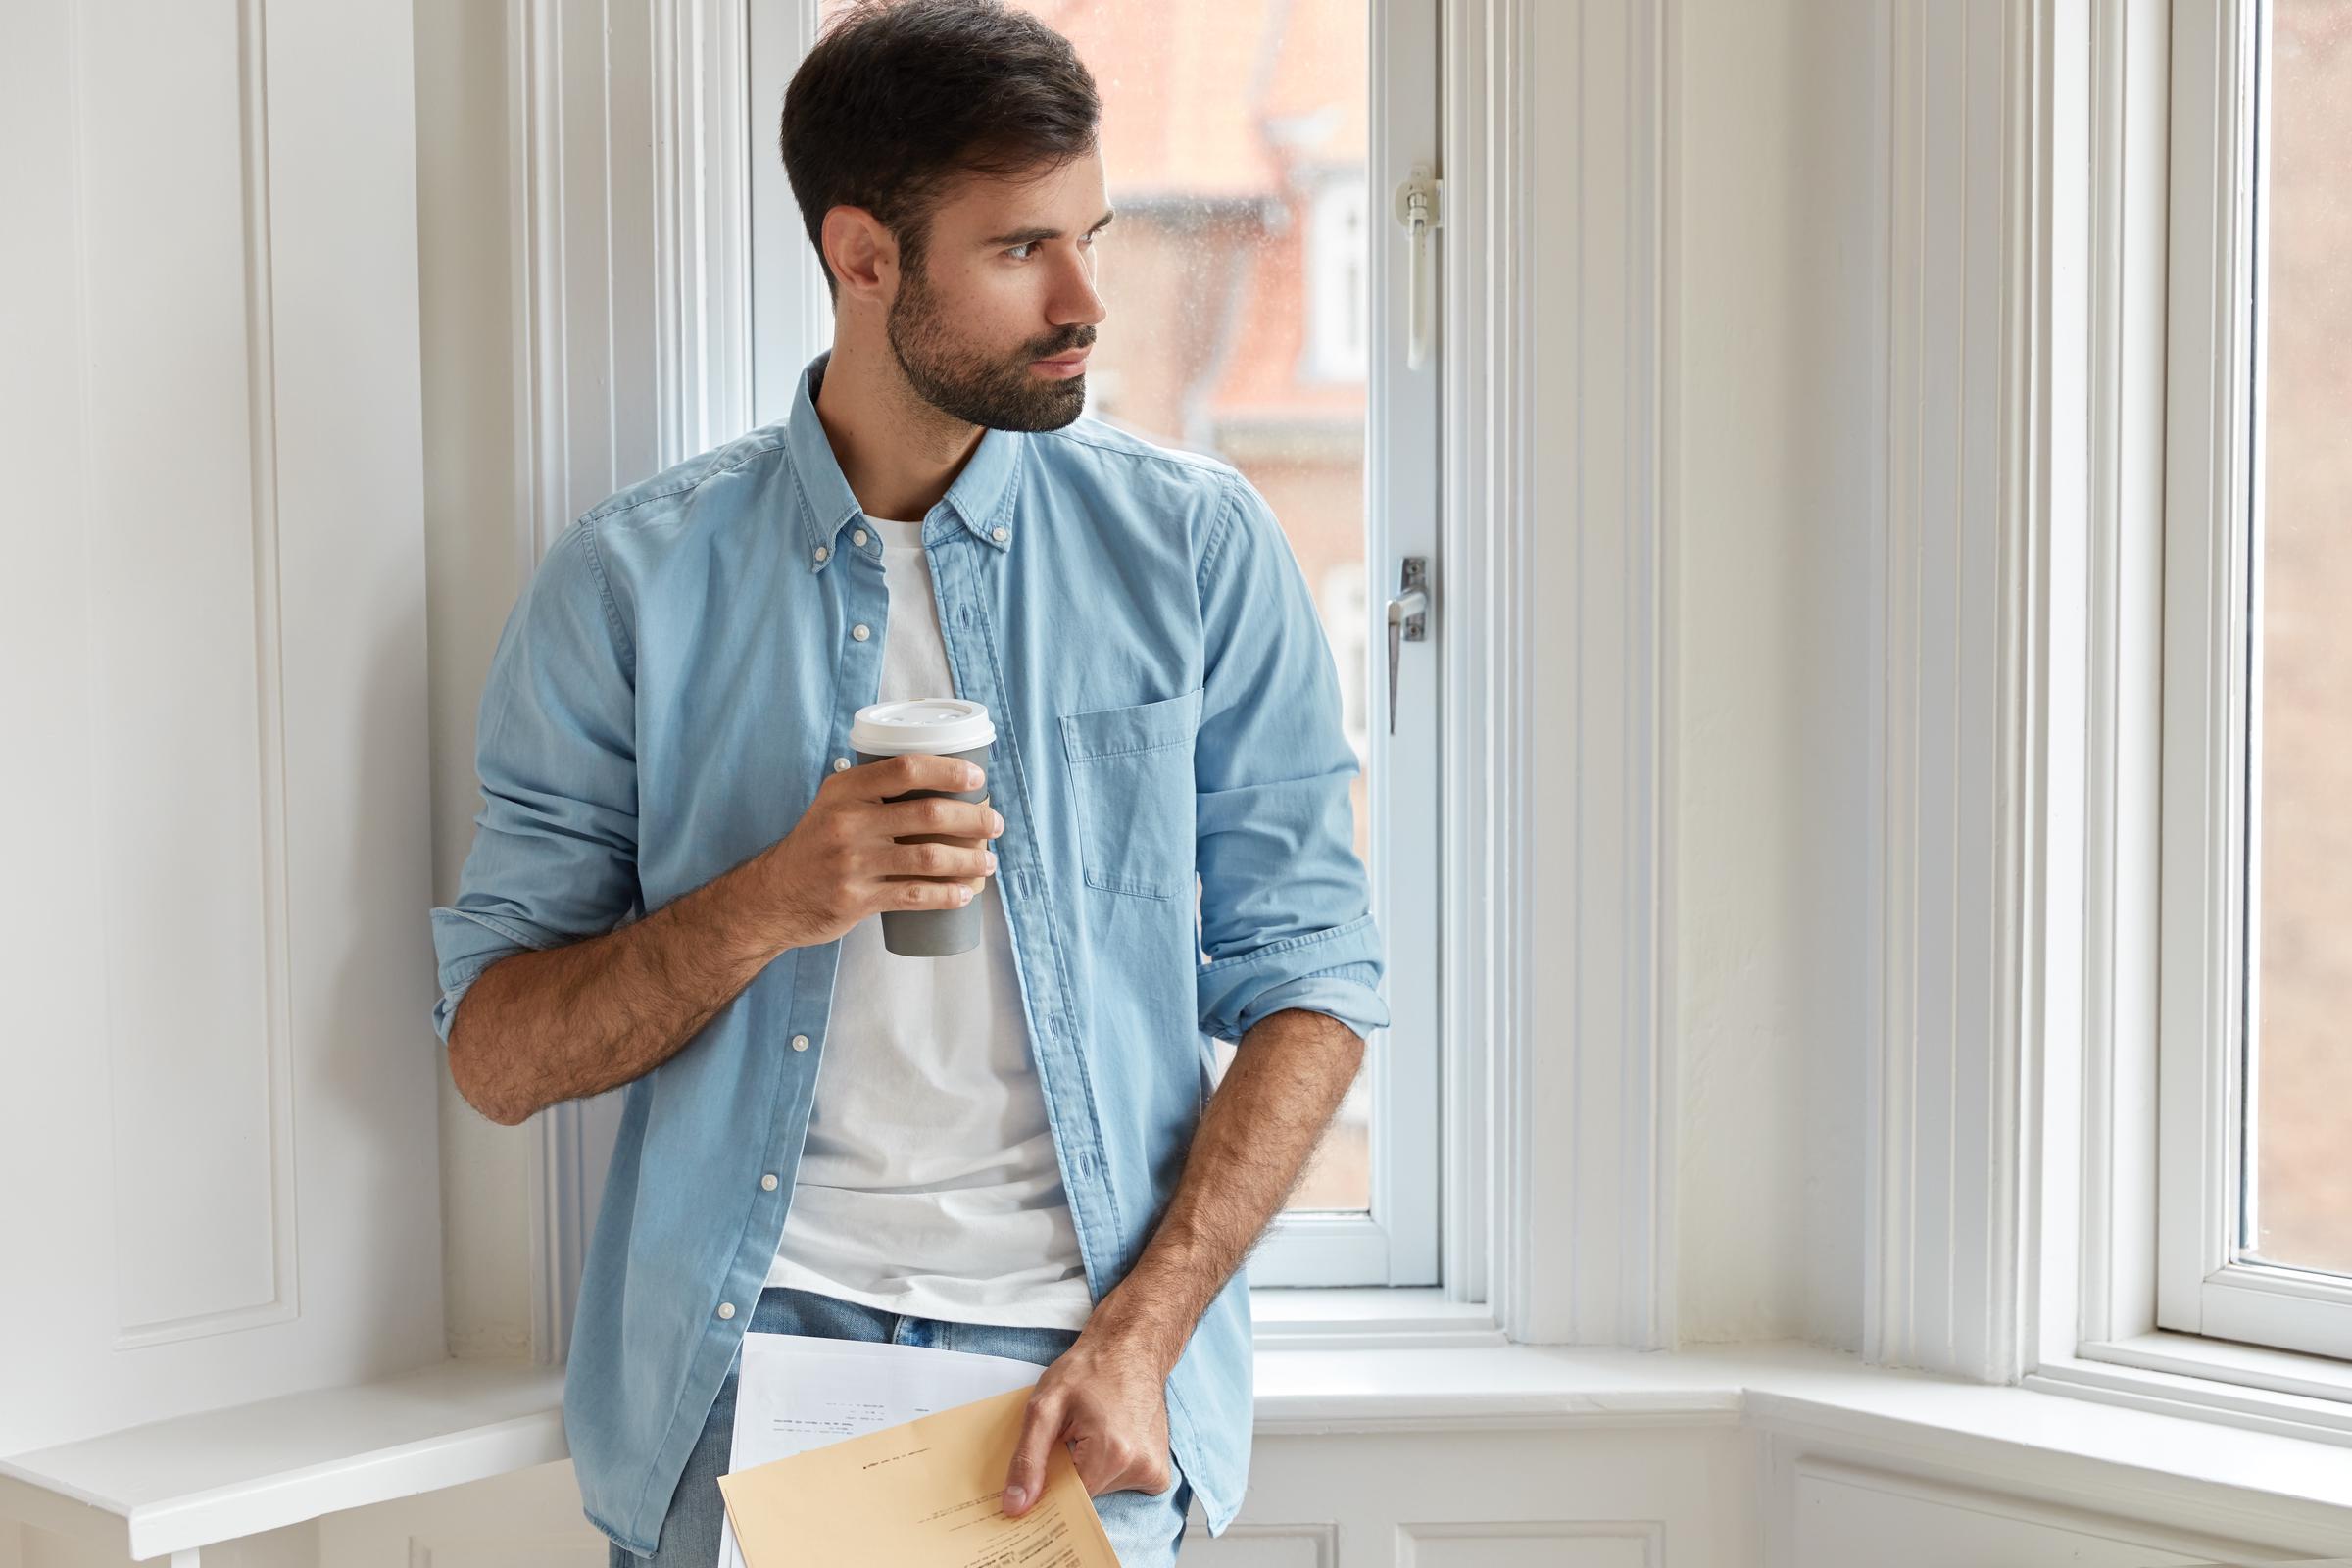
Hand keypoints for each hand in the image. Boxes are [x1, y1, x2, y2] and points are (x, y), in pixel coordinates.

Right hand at [758, 753, 1003, 948]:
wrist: (773, 896)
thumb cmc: (816, 845)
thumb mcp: (833, 805)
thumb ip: (873, 790)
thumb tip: (937, 780)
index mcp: (845, 790)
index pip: (905, 769)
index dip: (948, 771)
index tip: (977, 780)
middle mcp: (848, 823)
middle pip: (928, 814)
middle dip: (973, 820)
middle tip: (995, 825)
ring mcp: (853, 863)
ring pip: (929, 859)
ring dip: (970, 860)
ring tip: (988, 862)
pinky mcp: (857, 899)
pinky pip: (915, 896)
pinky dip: (947, 895)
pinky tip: (965, 894)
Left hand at [1001, 1327, 1173, 1516]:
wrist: (1131, 1347)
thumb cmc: (1089, 1369)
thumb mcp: (1045, 1406)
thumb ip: (1028, 1459)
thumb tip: (1015, 1505)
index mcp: (1112, 1454)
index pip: (1068, 1503)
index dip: (1047, 1492)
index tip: (1035, 1481)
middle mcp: (1140, 1467)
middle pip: (1086, 1497)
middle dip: (1068, 1477)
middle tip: (1062, 1443)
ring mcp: (1155, 1470)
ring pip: (1104, 1491)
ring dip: (1089, 1471)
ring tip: (1087, 1435)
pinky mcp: (1159, 1471)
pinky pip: (1123, 1486)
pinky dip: (1109, 1470)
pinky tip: (1107, 1439)